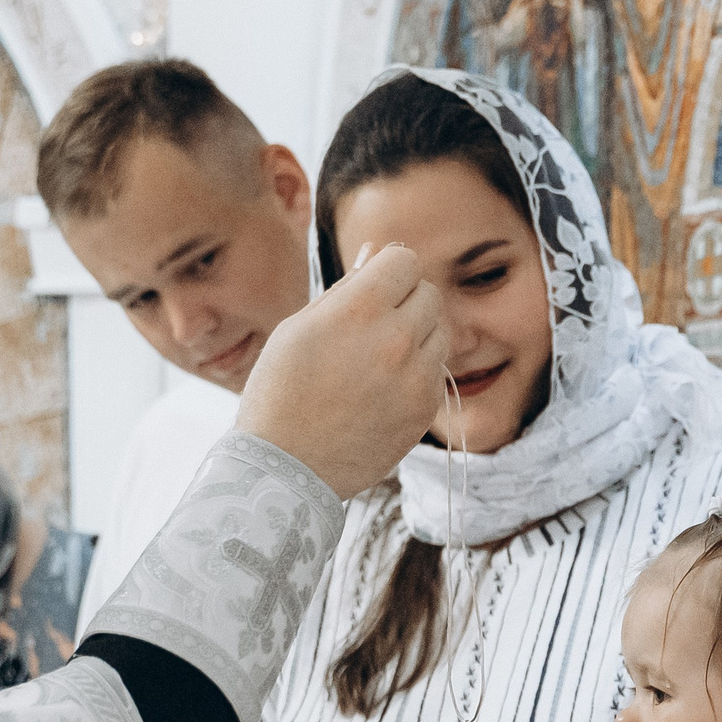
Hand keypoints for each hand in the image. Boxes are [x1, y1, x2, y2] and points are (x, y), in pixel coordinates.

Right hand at [235, 243, 445, 499]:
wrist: (287, 468)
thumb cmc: (281, 393)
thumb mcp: (298, 328)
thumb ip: (346, 288)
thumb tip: (378, 253)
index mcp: (359, 310)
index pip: (405, 260)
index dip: (387, 271)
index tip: (372, 290)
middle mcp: (397, 339)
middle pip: (428, 293)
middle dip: (404, 302)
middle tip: (370, 330)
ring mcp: (416, 377)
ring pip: (440, 332)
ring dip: (417, 337)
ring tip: (377, 362)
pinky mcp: (425, 409)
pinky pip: (437, 371)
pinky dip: (417, 373)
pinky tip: (382, 390)